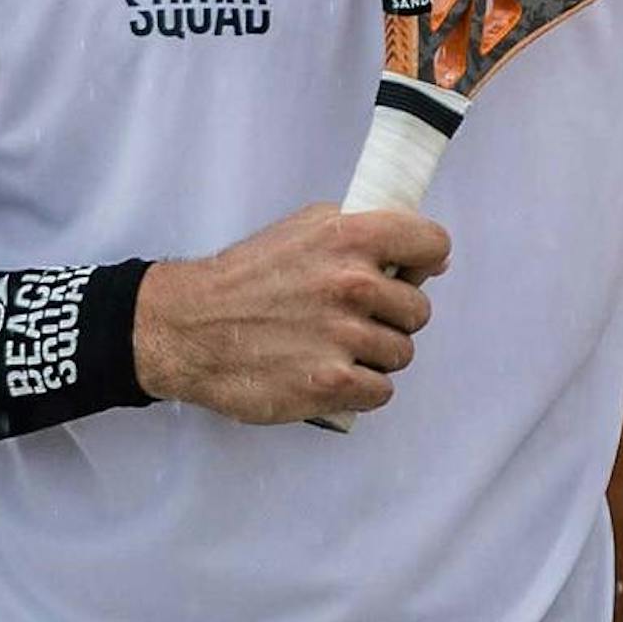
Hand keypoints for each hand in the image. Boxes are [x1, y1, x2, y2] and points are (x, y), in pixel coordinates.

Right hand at [133, 204, 446, 423]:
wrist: (187, 327)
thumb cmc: (247, 278)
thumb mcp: (305, 230)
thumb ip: (367, 235)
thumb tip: (434, 262)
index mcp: (349, 236)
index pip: (432, 244)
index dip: (423, 262)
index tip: (405, 275)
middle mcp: (351, 283)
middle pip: (418, 311)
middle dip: (392, 318)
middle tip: (353, 318)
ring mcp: (342, 335)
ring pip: (401, 354)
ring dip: (375, 356)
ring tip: (335, 347)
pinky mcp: (330, 383)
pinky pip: (381, 391)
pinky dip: (361, 388)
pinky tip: (332, 374)